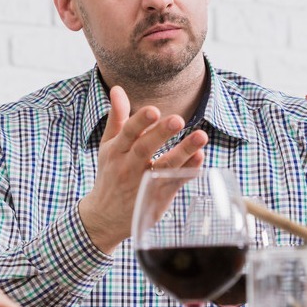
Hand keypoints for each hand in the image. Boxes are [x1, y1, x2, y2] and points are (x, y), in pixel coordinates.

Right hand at [79, 86, 207, 252]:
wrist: (105, 217)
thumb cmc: (110, 174)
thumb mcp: (108, 146)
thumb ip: (117, 118)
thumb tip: (117, 89)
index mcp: (116, 151)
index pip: (127, 133)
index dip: (139, 122)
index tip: (153, 110)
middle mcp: (129, 167)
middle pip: (145, 148)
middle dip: (161, 134)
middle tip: (178, 120)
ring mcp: (144, 183)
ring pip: (165, 166)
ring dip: (184, 151)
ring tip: (201, 136)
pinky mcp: (158, 197)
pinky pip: (175, 182)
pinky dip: (188, 170)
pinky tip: (199, 157)